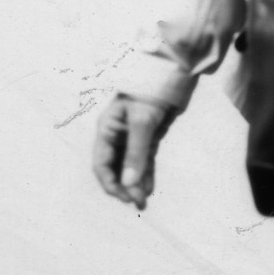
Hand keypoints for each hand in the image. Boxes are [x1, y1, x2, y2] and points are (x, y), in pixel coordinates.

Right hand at [92, 93, 176, 209]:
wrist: (172, 71)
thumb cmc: (150, 90)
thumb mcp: (142, 122)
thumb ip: (135, 153)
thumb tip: (129, 184)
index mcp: (107, 129)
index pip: (101, 164)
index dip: (110, 183)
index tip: (124, 197)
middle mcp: (117, 134)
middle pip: (115, 168)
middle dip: (124, 187)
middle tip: (138, 203)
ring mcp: (133, 136)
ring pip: (130, 166)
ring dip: (135, 184)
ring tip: (143, 201)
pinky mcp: (149, 136)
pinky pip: (144, 160)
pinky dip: (146, 174)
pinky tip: (149, 188)